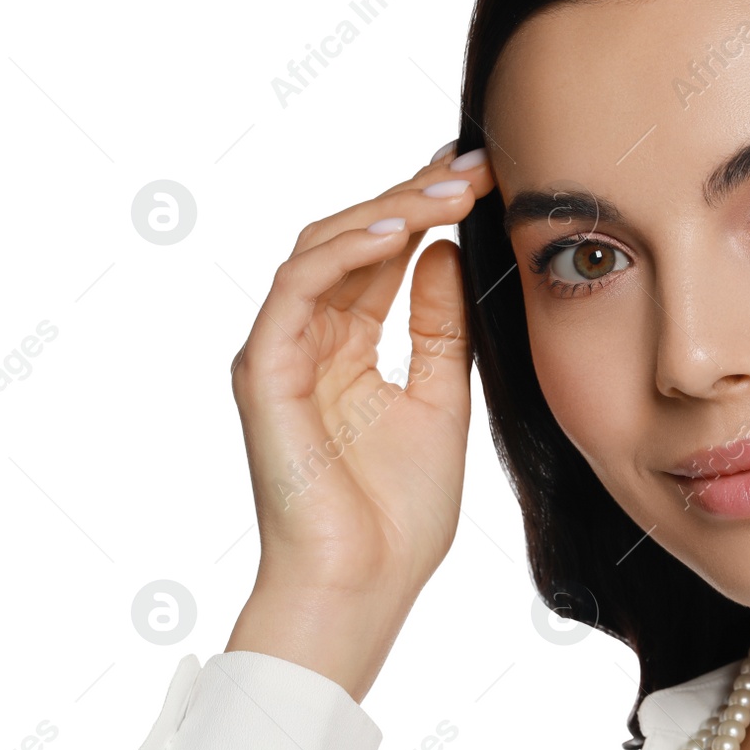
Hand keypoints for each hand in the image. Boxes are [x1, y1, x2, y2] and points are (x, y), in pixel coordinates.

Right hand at [224, 143, 495, 701]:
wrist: (365, 585)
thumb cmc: (399, 514)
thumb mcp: (442, 399)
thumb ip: (439, 327)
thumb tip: (447, 251)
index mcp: (348, 347)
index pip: (384, 254)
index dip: (429, 209)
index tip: (486, 174)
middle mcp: (308, 339)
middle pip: (355, 238)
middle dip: (416, 194)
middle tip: (477, 164)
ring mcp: (281, 350)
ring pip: (324, 247)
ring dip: (389, 210)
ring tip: (452, 188)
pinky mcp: (263, 370)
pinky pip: (298, 288)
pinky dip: (345, 251)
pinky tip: (400, 230)